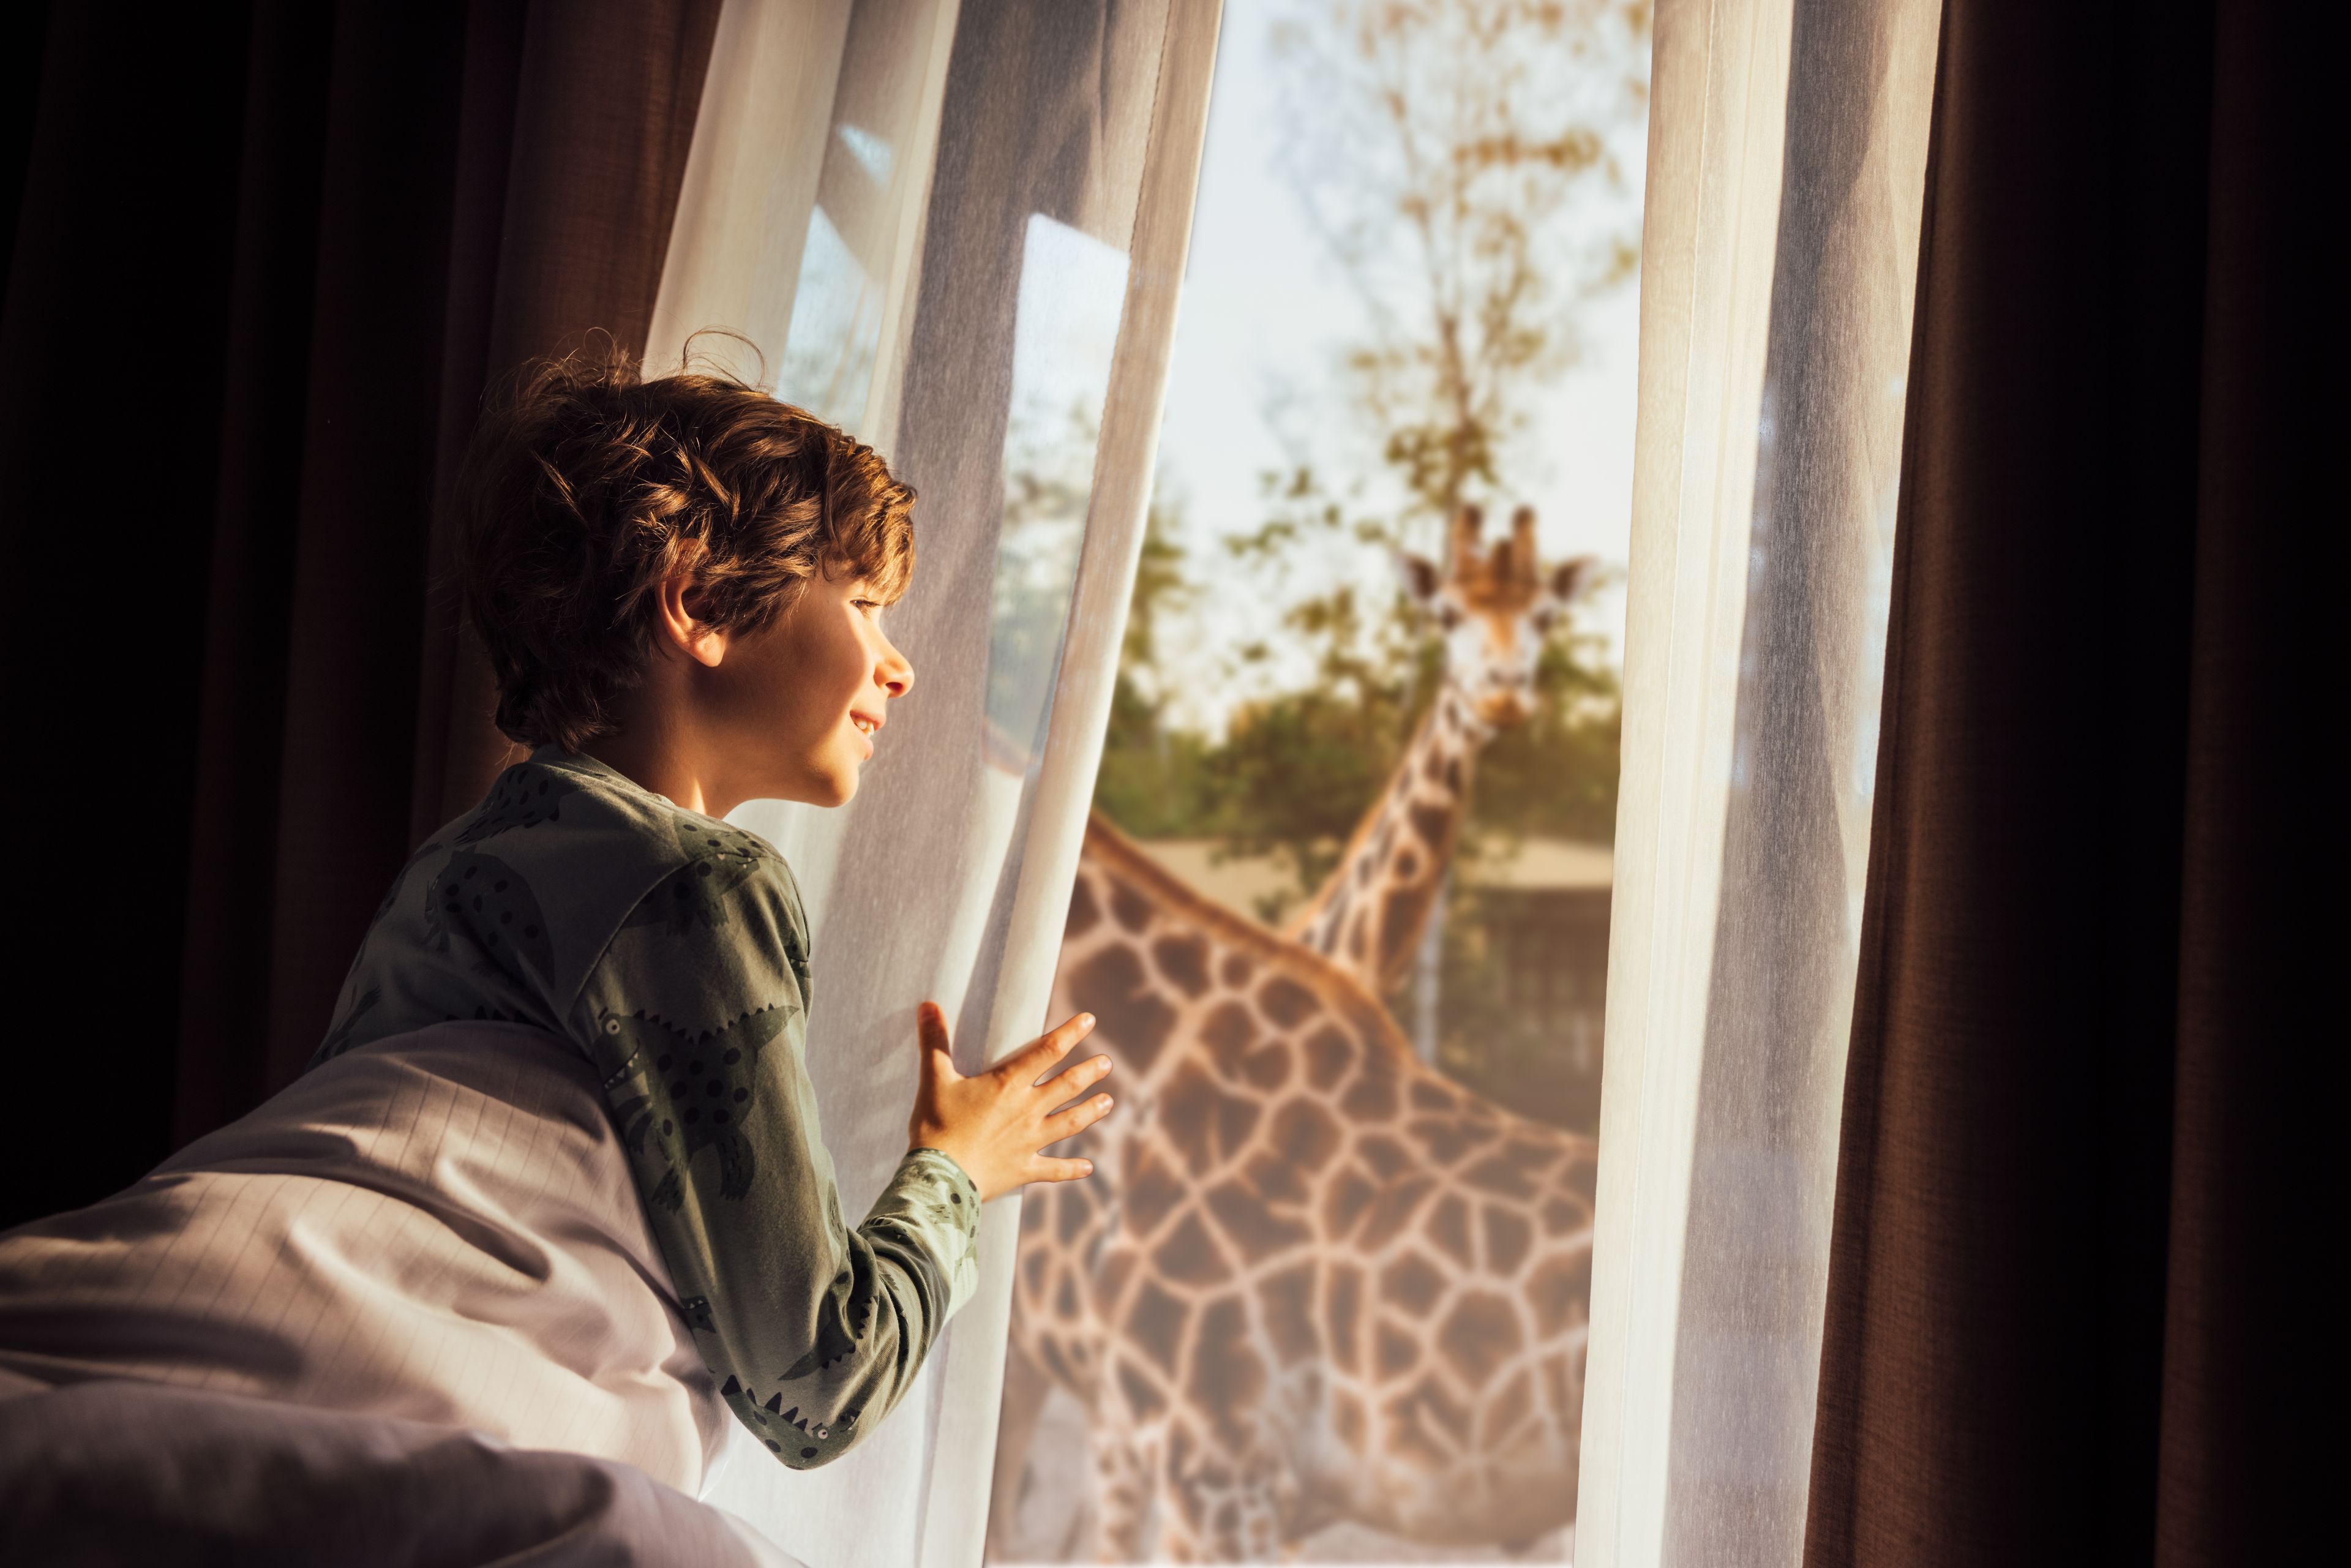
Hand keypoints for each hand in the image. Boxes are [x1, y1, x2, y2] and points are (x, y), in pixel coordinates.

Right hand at [907, 1003, 1112, 1201]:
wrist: (939, 1176)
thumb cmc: (936, 1125)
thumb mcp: (934, 1079)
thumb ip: (935, 1042)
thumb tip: (928, 1004)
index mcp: (1008, 1084)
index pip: (1047, 1050)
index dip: (1070, 1033)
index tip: (1089, 1020)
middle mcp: (1027, 1110)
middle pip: (1067, 1085)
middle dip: (1089, 1072)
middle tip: (1107, 1063)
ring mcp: (1029, 1141)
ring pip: (1069, 1122)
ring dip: (1091, 1111)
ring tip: (1109, 1102)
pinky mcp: (1024, 1169)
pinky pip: (1054, 1169)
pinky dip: (1071, 1169)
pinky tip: (1088, 1167)